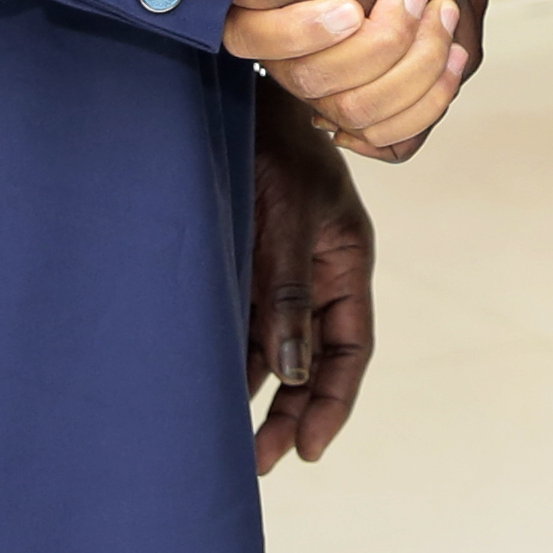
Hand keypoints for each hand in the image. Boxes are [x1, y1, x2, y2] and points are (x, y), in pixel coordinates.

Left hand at [246, 79, 376, 471]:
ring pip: (272, 348)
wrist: (232, 93)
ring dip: (254, 392)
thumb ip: (289, 291)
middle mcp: (313, 274)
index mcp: (345, 263)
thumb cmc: (273, 144)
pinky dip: (226, 356)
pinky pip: (236, 321)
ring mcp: (274, 270)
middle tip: (259, 460)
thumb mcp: (289, 216)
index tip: (308, 449)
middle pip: (310, 361)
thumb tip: (293, 370)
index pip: (349, 349)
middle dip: (290, 413)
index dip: (332, 402)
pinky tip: (203, 384)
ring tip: (224, 439)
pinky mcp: (238, 261)